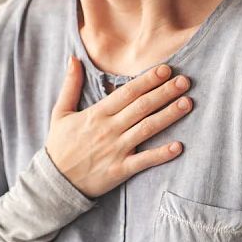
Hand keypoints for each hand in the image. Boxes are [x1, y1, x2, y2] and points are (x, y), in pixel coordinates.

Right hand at [45, 55, 191, 198]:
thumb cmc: (59, 146)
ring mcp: (116, 149)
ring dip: (169, 115)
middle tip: (184, 81)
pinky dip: (161, 154)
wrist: (54, 182)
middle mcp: (109, 129)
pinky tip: (179, 146)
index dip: (147, 80)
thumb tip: (73, 59)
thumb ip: (70, 85)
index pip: (127, 92)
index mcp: (97, 113)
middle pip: (142, 107)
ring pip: (147, 129)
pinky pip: (144, 160)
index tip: (165, 69)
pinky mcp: (120, 170)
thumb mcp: (60, 112)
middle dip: (164, 92)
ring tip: (187, 103)